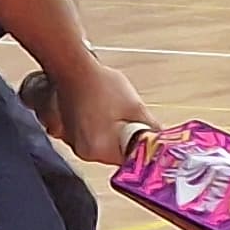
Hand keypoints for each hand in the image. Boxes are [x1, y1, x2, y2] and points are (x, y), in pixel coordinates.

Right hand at [25, 54, 153, 164]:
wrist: (73, 68)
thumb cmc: (99, 83)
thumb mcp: (135, 106)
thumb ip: (150, 128)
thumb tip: (160, 141)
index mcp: (99, 148)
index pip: (129, 162)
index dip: (140, 149)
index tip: (145, 137)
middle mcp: (83, 151)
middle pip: (116, 155)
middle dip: (127, 139)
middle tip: (130, 118)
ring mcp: (74, 143)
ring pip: (104, 145)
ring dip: (113, 133)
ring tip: (113, 111)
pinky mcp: (69, 134)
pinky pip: (92, 137)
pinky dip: (100, 128)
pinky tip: (102, 111)